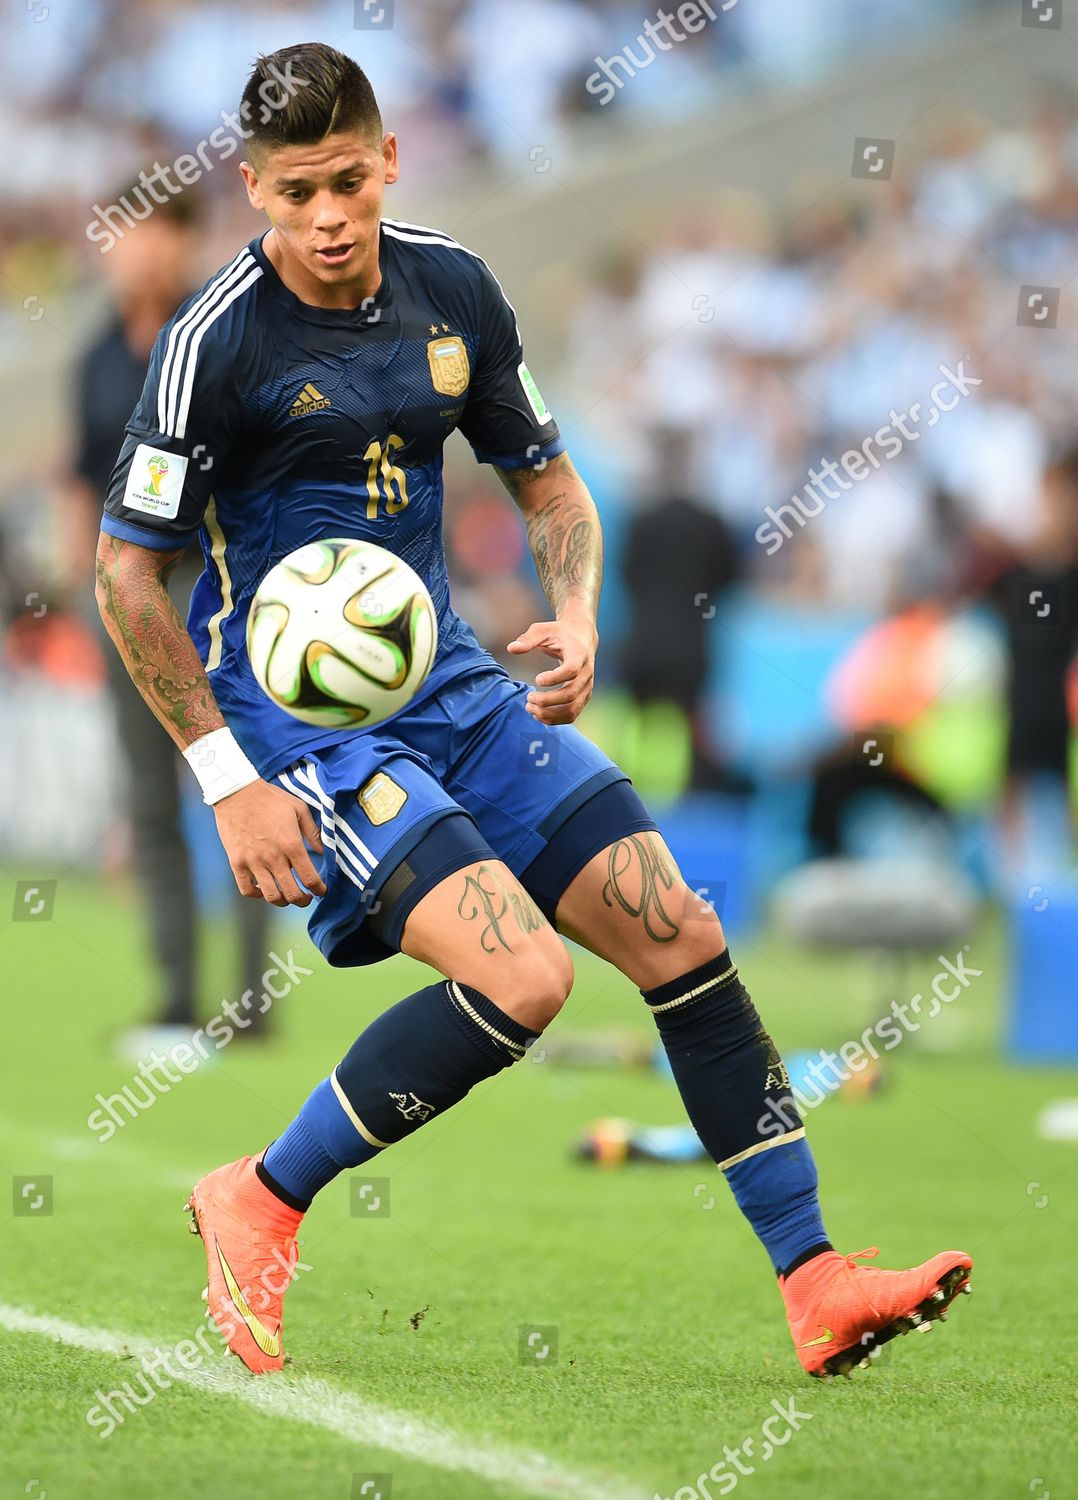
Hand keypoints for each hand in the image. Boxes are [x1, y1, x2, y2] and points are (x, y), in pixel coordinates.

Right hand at [213, 780, 326, 906]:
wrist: (237, 792)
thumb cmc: (270, 798)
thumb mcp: (299, 809)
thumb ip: (313, 832)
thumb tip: (322, 851)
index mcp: (292, 845)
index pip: (310, 878)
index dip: (319, 889)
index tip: (321, 891)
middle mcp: (274, 858)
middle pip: (292, 893)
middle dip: (303, 900)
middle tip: (306, 898)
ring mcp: (253, 862)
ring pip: (271, 896)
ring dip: (282, 901)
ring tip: (286, 897)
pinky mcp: (237, 863)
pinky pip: (247, 889)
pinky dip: (257, 895)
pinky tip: (263, 890)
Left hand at [507, 611, 597, 725]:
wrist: (581, 637)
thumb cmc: (559, 633)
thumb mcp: (543, 630)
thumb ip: (528, 639)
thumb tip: (511, 648)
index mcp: (579, 654)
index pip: (571, 670)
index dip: (554, 678)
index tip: (537, 679)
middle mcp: (586, 673)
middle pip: (571, 694)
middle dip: (547, 700)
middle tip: (528, 698)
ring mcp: (587, 687)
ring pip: (572, 708)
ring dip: (550, 713)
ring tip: (530, 708)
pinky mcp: (584, 697)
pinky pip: (572, 714)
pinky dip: (555, 719)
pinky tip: (538, 715)